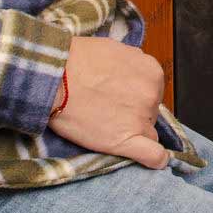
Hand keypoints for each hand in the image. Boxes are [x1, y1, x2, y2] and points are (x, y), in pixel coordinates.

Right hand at [48, 36, 171, 167]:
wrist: (54, 78)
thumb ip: (132, 65)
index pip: (153, 91)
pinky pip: (152, 155)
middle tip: (109, 110)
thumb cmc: (78, 60)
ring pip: (147, 131)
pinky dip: (156, 160)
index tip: (121, 98)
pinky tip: (157, 163)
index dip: (136, 96)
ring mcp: (140, 119)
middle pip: (150, 111)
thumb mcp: (116, 50)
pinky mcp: (124, 141)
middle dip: (134, 112)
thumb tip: (134, 73)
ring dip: (133, 130)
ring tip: (106, 125)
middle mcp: (151, 95)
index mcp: (152, 72)